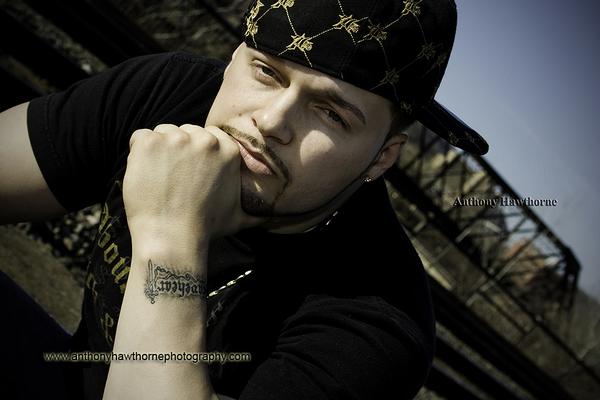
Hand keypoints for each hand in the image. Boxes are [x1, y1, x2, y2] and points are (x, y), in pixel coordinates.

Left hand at [123, 124, 262, 250]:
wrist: (171, 237)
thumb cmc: (205, 228)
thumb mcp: (239, 217)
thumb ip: (257, 210)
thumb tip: (278, 216)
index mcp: (228, 149)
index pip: (208, 135)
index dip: (197, 153)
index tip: (191, 172)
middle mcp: (205, 139)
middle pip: (185, 131)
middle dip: (179, 150)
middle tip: (174, 179)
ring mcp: (176, 138)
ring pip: (163, 133)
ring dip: (159, 151)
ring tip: (160, 179)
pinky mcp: (149, 142)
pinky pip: (139, 137)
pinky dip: (138, 153)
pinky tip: (146, 176)